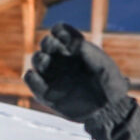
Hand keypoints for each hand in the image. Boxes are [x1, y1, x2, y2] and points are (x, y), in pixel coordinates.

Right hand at [24, 24, 139, 139]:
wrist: (109, 109)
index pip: (60, 33)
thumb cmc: (109, 84)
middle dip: (47, 43)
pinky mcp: (48, 94)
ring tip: (44, 60)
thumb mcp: (101, 63)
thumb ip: (84, 50)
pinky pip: (33, 84)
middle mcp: (63, 61)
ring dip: (39, 58)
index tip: (64, 35)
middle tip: (52, 45)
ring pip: (38, 61)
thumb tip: (69, 43)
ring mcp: (54, 76)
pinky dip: (30, 78)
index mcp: (75, 50)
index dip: (59, 31)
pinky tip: (32, 74)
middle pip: (47, 45)